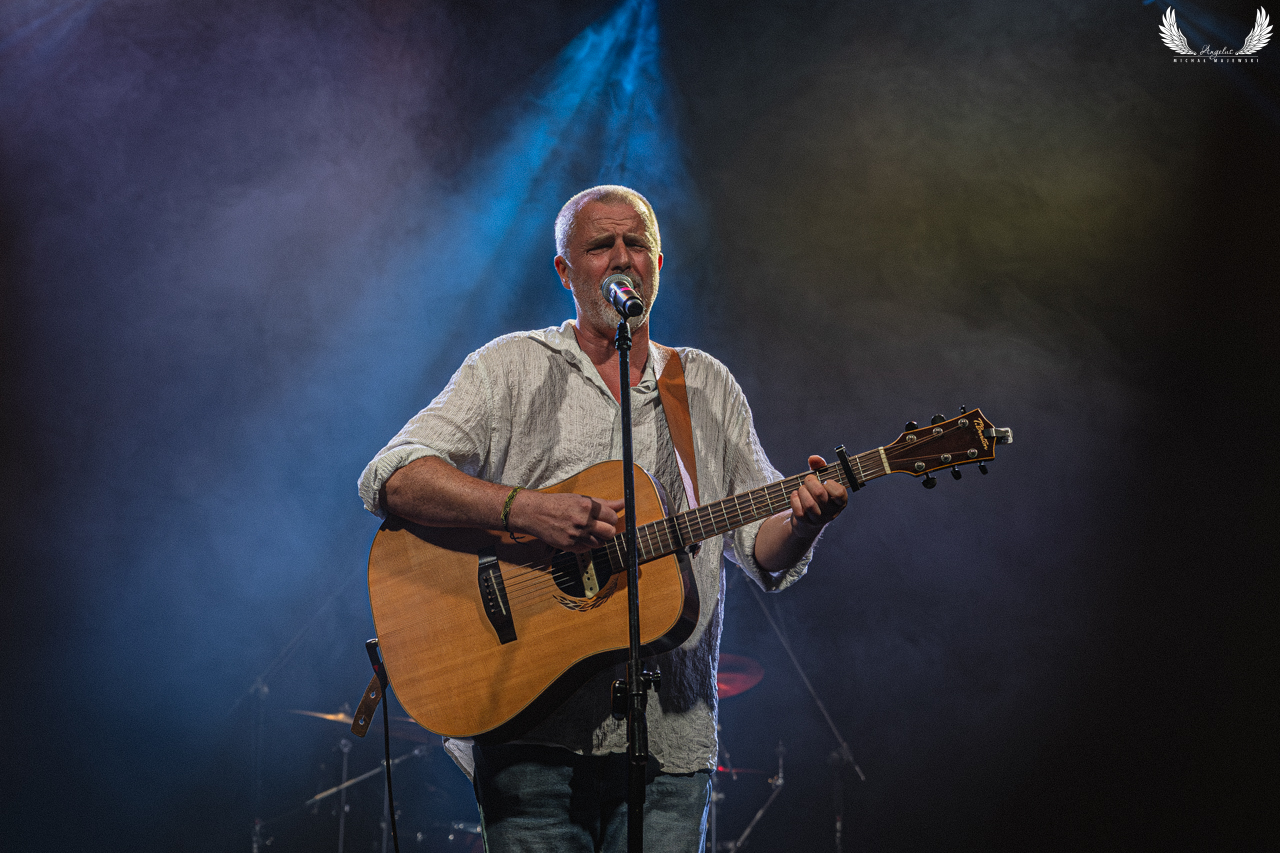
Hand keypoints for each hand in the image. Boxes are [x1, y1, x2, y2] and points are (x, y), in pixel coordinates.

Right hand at [508, 490, 623, 552]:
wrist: (535, 513)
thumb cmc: (559, 504)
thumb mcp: (581, 499)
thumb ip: (604, 503)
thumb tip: (624, 503)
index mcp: (587, 507)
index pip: (612, 517)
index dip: (611, 518)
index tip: (608, 518)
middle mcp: (583, 521)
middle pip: (610, 532)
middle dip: (608, 530)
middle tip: (601, 526)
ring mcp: (576, 535)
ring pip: (600, 543)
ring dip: (597, 538)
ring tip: (587, 530)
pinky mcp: (569, 546)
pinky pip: (587, 549)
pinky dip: (586, 544)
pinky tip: (578, 536)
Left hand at [787, 455, 847, 536]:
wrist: (808, 518)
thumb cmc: (817, 495)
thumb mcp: (821, 481)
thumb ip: (820, 467)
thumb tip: (813, 458)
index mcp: (840, 501)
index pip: (839, 493)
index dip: (830, 484)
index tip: (825, 481)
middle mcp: (831, 512)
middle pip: (819, 494)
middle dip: (810, 482)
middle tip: (808, 479)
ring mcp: (819, 519)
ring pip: (809, 504)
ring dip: (802, 491)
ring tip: (802, 488)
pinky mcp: (806, 523)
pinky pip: (799, 511)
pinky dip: (794, 499)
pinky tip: (796, 495)